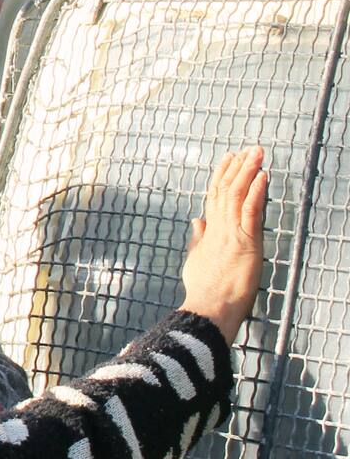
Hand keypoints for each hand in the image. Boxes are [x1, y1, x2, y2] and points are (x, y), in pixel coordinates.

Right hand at [180, 147, 267, 342]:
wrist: (208, 308)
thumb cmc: (203, 290)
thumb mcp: (196, 260)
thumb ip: (198, 238)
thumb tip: (197, 221)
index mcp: (209, 232)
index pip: (215, 197)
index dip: (221, 176)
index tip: (228, 158)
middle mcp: (219, 228)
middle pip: (226, 190)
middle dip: (237, 168)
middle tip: (248, 149)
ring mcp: (231, 234)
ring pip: (238, 196)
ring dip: (248, 173)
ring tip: (257, 154)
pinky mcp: (246, 242)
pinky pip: (251, 212)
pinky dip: (257, 193)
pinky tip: (262, 177)